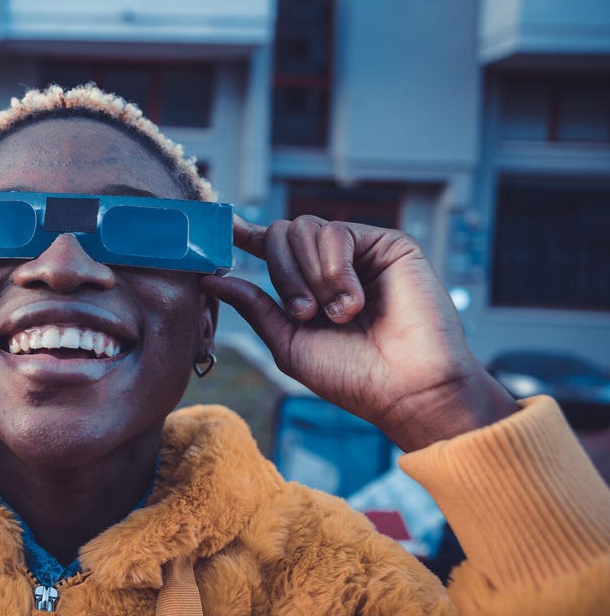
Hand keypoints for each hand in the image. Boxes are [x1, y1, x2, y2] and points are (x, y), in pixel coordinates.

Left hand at [202, 216, 517, 450]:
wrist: (406, 389)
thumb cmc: (352, 376)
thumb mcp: (288, 342)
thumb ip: (253, 306)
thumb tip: (208, 278)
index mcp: (307, 286)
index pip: (270, 248)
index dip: (244, 234)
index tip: (222, 226)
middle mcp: (331, 265)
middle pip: (281, 233)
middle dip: (283, 273)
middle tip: (305, 313)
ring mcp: (360, 252)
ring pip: (303, 228)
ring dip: (310, 276)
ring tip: (337, 314)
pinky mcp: (387, 244)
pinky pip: (336, 232)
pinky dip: (335, 269)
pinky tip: (353, 301)